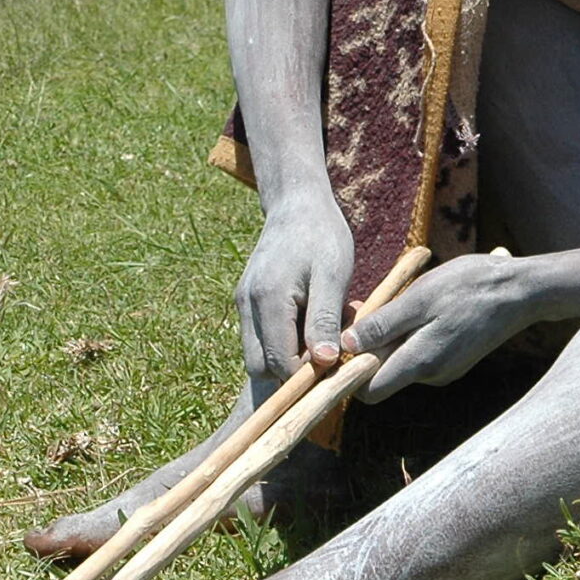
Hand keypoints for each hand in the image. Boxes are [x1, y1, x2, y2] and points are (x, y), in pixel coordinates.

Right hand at [237, 195, 357, 379]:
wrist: (297, 204)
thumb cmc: (321, 236)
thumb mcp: (333, 276)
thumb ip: (324, 320)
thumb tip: (323, 362)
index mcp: (267, 300)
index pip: (278, 363)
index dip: (306, 375)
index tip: (337, 365)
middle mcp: (246, 305)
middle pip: (260, 367)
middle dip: (292, 370)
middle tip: (328, 350)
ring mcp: (243, 304)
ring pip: (258, 354)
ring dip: (289, 355)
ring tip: (322, 330)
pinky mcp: (247, 302)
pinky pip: (261, 336)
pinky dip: (284, 339)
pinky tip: (311, 318)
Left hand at [341, 250, 537, 399]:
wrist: (522, 291)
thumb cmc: (470, 288)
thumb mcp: (420, 298)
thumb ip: (383, 325)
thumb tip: (347, 346)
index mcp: (420, 362)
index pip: (368, 391)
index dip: (347, 372)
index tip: (340, 342)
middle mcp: (430, 375)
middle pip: (381, 374)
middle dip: (366, 347)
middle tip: (362, 307)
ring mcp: (444, 369)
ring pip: (399, 361)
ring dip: (387, 337)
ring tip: (393, 302)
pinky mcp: (453, 360)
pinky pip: (417, 353)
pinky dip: (408, 335)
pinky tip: (416, 308)